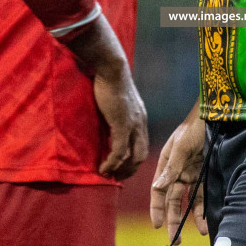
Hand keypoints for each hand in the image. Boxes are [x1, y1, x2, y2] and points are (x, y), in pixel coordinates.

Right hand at [92, 62, 148, 179]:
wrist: (111, 69)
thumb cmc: (111, 81)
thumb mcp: (119, 101)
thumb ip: (118, 114)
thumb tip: (109, 122)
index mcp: (140, 119)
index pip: (143, 146)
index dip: (133, 160)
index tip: (121, 168)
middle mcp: (140, 124)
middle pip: (141, 155)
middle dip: (129, 170)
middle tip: (115, 176)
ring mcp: (133, 125)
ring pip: (132, 157)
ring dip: (120, 170)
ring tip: (107, 175)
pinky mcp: (122, 124)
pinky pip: (119, 151)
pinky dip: (112, 163)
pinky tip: (103, 168)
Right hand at [150, 112, 207, 241]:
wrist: (215, 116)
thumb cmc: (194, 127)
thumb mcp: (181, 147)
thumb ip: (171, 168)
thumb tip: (158, 187)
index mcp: (166, 165)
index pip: (158, 191)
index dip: (157, 209)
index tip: (157, 225)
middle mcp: (177, 172)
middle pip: (173, 200)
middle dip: (173, 220)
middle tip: (174, 240)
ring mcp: (192, 174)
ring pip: (189, 201)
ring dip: (191, 218)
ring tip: (197, 233)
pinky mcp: (205, 174)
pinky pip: (203, 195)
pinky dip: (204, 208)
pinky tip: (206, 221)